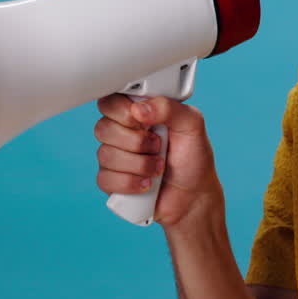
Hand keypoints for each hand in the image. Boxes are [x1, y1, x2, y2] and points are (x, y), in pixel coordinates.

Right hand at [94, 94, 223, 227]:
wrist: (194, 196)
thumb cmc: (194, 158)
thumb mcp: (192, 124)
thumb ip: (169, 107)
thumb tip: (139, 109)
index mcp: (139, 113)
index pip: (111, 102)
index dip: (123, 112)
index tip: (144, 122)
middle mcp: (123, 133)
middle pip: (103, 128)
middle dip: (136, 141)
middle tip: (158, 145)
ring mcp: (116, 158)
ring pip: (105, 155)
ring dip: (139, 164)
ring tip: (159, 167)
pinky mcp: (112, 182)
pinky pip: (105, 179)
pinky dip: (130, 183)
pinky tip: (147, 184)